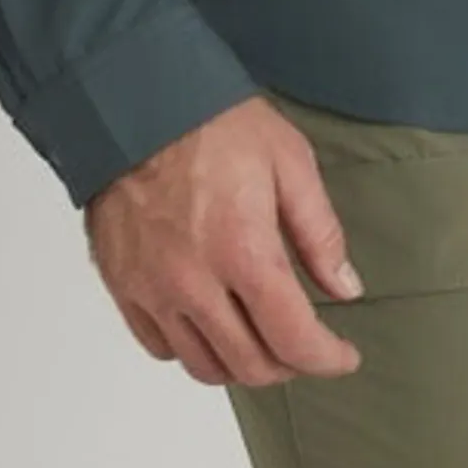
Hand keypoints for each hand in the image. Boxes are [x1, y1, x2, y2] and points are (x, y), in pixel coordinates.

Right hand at [82, 95, 367, 385]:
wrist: (137, 100)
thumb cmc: (213, 121)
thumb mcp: (289, 159)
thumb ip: (320, 232)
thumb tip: (345, 287)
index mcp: (242, 249)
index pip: (292, 338)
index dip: (326, 358)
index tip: (343, 356)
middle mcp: (194, 281)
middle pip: (249, 365)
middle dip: (289, 364)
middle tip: (305, 345)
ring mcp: (153, 288)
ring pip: (203, 366)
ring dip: (241, 364)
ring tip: (261, 338)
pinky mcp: (123, 285)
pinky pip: (160, 347)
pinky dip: (192, 349)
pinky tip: (211, 322)